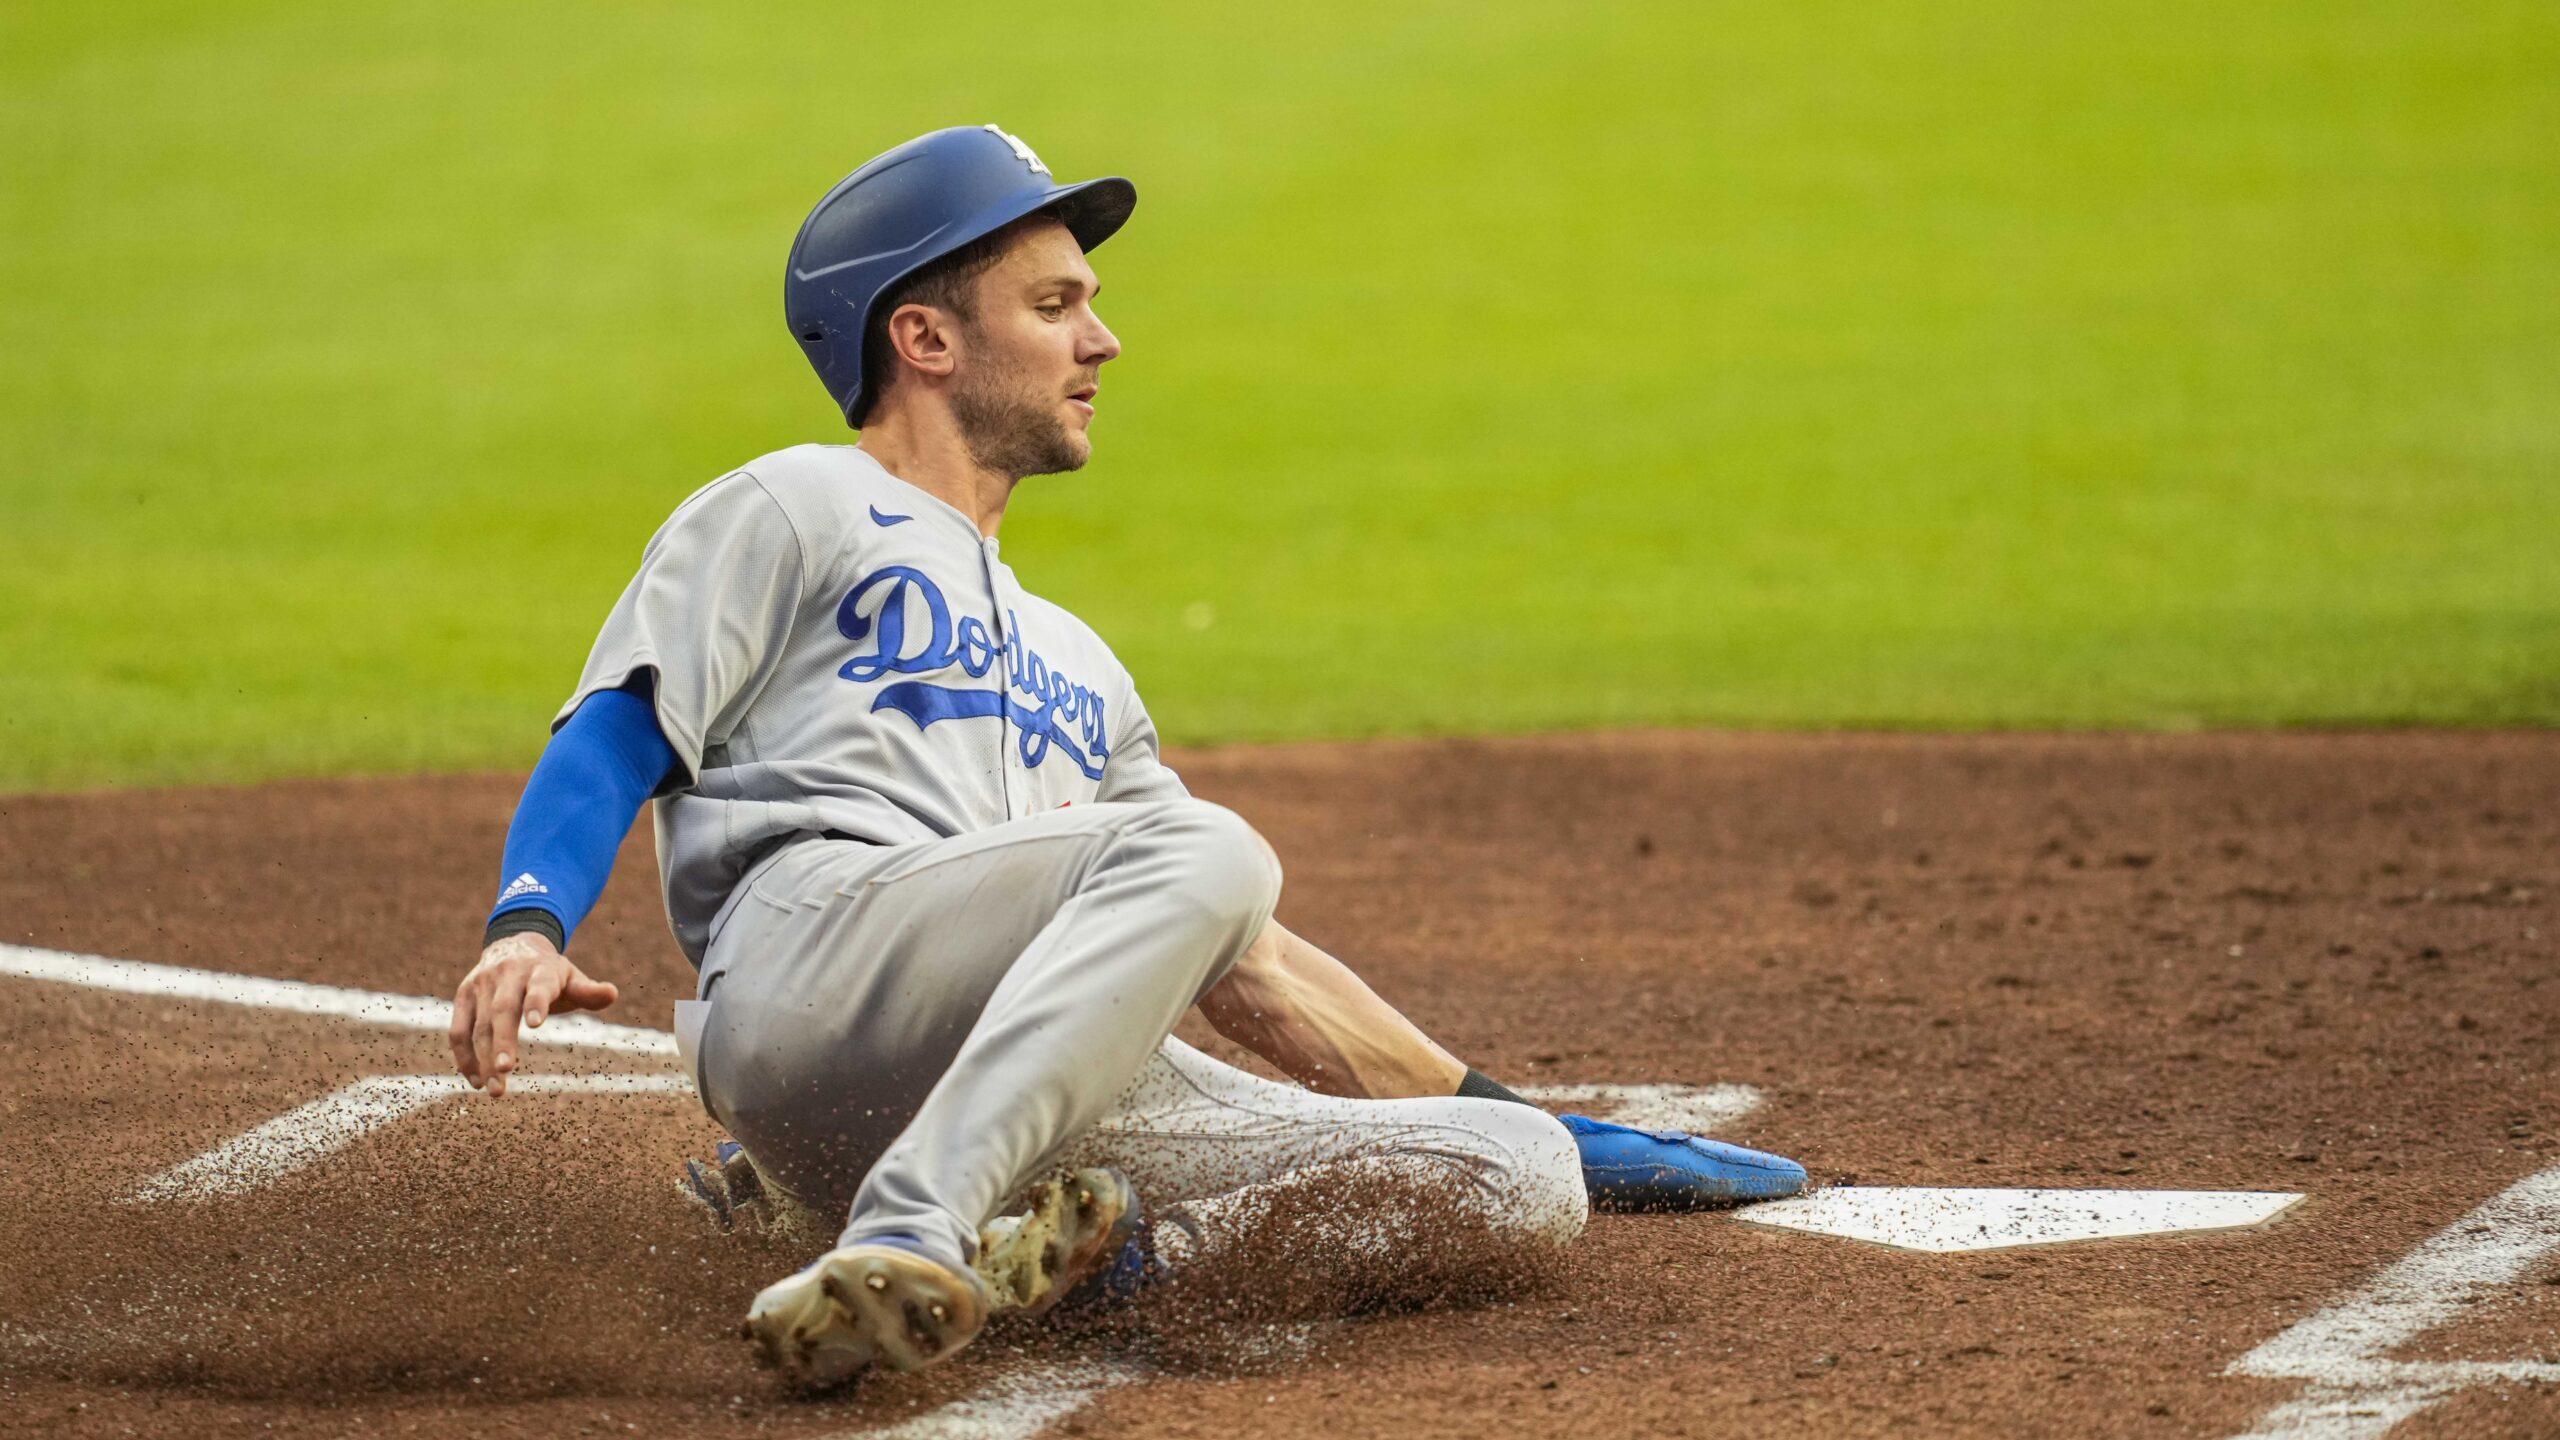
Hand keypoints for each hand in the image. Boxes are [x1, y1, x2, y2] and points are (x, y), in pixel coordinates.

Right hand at [449, 931, 619, 1095]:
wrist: (512, 945)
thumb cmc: (548, 973)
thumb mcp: (571, 978)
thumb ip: (588, 991)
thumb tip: (613, 994)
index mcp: (539, 969)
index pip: (539, 986)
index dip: (536, 1003)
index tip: (536, 1024)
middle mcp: (507, 975)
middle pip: (502, 1009)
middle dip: (503, 1040)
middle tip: (505, 1070)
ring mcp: (481, 985)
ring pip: (478, 1024)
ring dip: (483, 1058)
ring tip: (494, 1089)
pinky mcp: (463, 997)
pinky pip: (458, 1030)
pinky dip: (464, 1057)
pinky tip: (476, 1080)